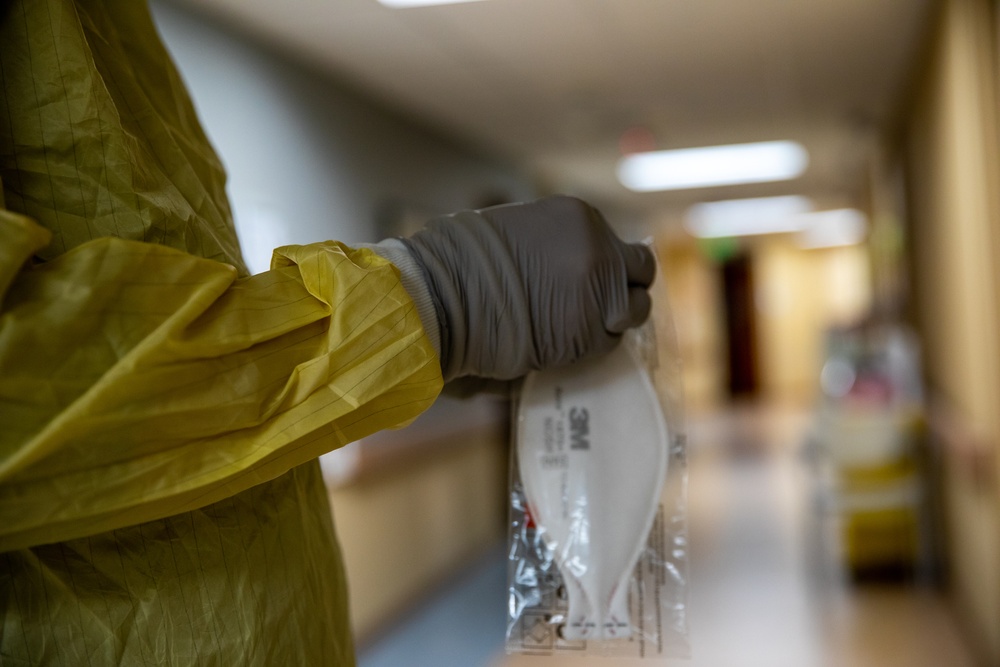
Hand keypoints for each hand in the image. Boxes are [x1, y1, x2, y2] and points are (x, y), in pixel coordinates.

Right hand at [400, 195, 655, 379]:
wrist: (444, 297)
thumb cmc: (464, 262)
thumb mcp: (518, 230)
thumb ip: (556, 243)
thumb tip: (571, 263)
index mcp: (581, 217)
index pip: (617, 243)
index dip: (608, 266)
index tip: (593, 281)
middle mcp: (599, 250)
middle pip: (640, 271)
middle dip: (626, 288)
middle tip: (605, 305)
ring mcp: (599, 293)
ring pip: (634, 310)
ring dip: (615, 319)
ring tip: (583, 327)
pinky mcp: (590, 334)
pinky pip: (609, 341)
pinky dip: (593, 344)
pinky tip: (565, 341)